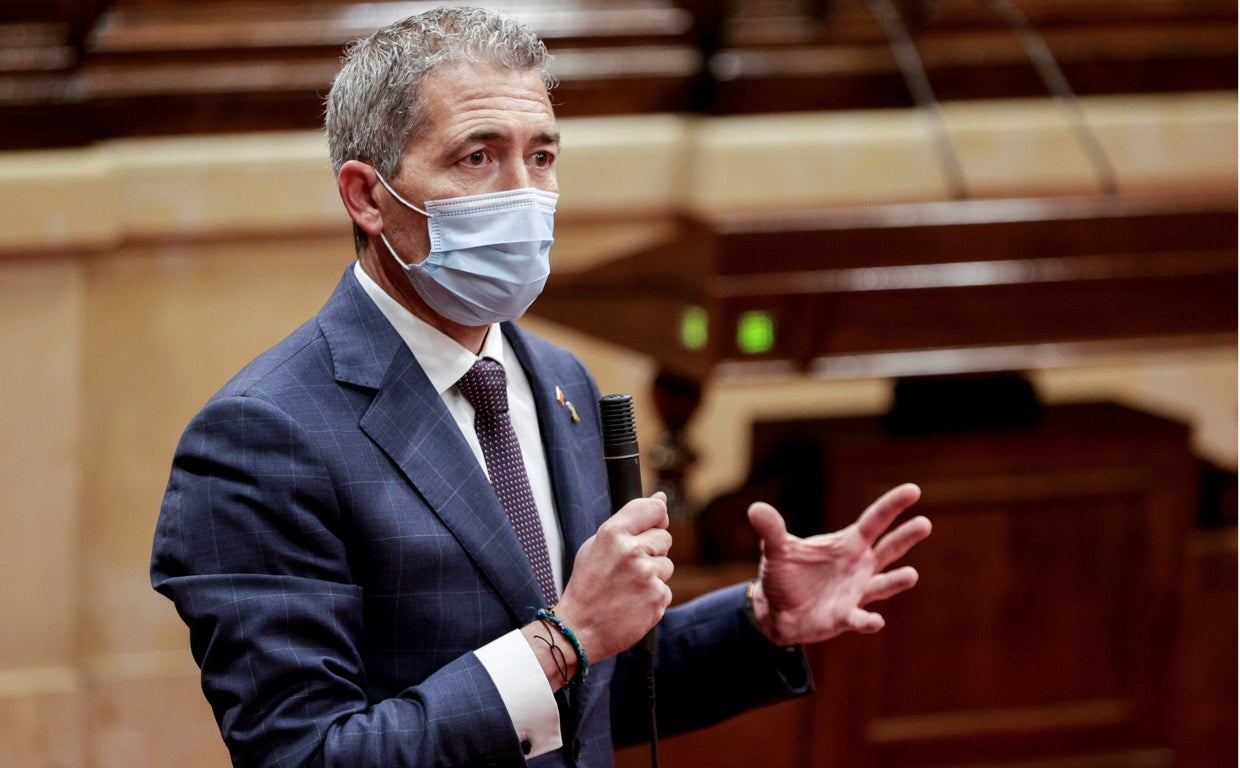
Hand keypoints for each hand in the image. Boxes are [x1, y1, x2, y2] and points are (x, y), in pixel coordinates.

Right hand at [552, 492, 673, 662]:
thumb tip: (662, 499)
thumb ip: (629, 521)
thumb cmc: (587, 585)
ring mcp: (647, 576)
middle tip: (629, 567)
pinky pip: (666, 589)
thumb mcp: (596, 545)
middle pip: (664, 537)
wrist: (579, 629)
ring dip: (653, 575)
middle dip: (652, 549)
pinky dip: (653, 596)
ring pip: (667, 565)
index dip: (657, 514)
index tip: (656, 520)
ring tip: (628, 587)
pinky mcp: (658, 599)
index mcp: (613, 533)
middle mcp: (632, 552)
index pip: (653, 509)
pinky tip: (633, 602)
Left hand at [747, 483, 929, 645]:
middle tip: (925, 523)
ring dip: (896, 581)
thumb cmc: (783, 575)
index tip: (914, 490)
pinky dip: (867, 620)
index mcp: (847, 544)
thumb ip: (771, 529)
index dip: (893, 505)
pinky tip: (875, 621)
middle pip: (888, 548)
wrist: (775, 611)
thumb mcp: (776, 549)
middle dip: (906, 537)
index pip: (874, 521)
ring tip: (911, 575)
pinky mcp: (845, 617)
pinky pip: (860, 618)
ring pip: (883, 583)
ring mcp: (856, 592)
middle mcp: (858, 566)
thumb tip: (755, 508)